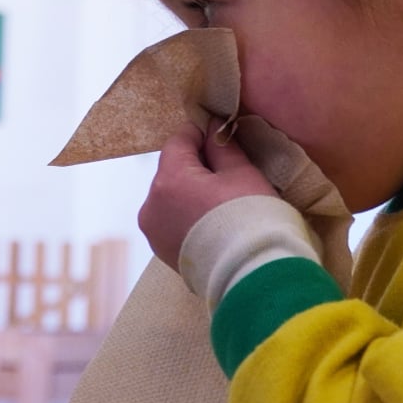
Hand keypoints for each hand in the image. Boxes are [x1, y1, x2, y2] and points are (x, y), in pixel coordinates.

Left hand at [139, 121, 277, 266]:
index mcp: (168, 180)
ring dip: (189, 193)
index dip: (199, 135)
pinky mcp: (160, 250)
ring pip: (169, 197)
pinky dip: (186, 216)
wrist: (252, 274)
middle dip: (195, 167)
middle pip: (171, 171)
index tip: (219, 136)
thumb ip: (222, 147)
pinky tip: (211, 222)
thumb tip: (212, 128)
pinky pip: (171, 221)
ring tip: (220, 202)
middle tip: (227, 172)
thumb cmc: (251, 218)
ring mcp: (152, 231)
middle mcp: (150, 205)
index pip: (177, 142)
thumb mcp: (242, 174)